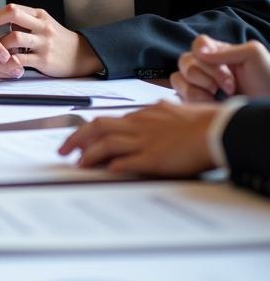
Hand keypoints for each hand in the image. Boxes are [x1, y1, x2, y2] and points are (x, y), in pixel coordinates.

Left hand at [0, 4, 101, 77]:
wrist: (82, 55)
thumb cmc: (56, 39)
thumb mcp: (43, 24)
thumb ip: (24, 20)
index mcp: (39, 15)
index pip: (12, 8)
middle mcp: (41, 26)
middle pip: (12, 14)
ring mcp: (44, 42)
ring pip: (14, 37)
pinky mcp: (44, 60)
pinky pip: (21, 59)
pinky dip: (8, 61)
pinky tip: (3, 64)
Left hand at [57, 101, 218, 176]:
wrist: (217, 129)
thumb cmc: (202, 121)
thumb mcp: (173, 111)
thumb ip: (160, 113)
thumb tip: (156, 109)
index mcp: (143, 116)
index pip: (108, 121)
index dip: (89, 131)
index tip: (79, 139)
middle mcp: (139, 126)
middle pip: (98, 128)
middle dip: (76, 139)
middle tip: (63, 150)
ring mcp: (145, 142)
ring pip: (106, 144)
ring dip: (88, 154)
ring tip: (77, 164)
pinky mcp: (153, 159)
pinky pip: (126, 161)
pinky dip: (111, 166)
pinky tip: (103, 171)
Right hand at [171, 36, 269, 102]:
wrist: (265, 115)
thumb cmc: (266, 82)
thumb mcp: (254, 56)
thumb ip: (227, 50)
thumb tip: (199, 53)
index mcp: (218, 53)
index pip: (198, 44)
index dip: (206, 54)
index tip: (228, 68)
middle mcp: (204, 67)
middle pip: (185, 61)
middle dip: (208, 75)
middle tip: (230, 87)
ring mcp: (197, 85)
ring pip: (178, 78)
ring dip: (199, 89)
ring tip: (219, 97)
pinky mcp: (192, 102)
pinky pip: (179, 95)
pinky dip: (195, 100)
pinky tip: (211, 105)